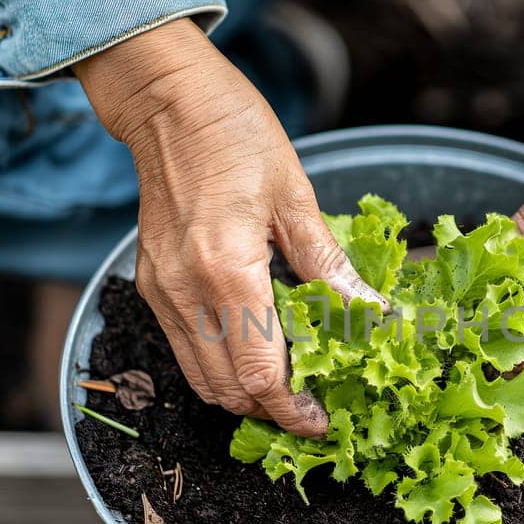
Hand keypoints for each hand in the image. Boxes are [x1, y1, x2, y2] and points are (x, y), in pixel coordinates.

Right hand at [75, 21, 382, 436]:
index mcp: (227, 270)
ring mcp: (162, 292)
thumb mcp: (296, 197)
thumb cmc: (235, 135)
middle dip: (272, 409)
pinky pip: (186, 350)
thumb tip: (371, 313)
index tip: (322, 421)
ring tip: (289, 383)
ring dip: (244, 392)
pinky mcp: (152, 286)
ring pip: (201, 380)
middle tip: (315, 404)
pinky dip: (220, 364)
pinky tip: (256, 347)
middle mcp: (186, 291)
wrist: (168, 103)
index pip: (260, 374)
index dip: (293, 409)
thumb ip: (328, 266)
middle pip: (228, 389)